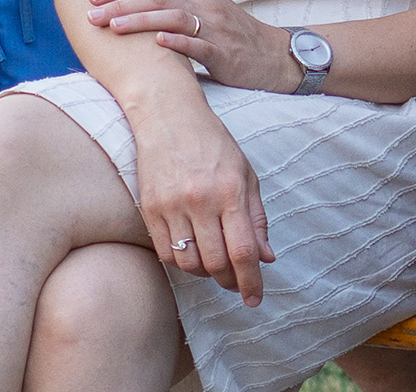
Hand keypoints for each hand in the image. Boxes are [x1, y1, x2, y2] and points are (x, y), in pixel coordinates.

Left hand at [89, 0, 300, 94]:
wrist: (276, 56)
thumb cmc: (236, 34)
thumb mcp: (207, 6)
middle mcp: (205, 6)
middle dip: (122, 4)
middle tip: (92, 11)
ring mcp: (216, 28)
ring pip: (174, 17)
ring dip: (141, 21)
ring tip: (114, 26)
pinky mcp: (224, 53)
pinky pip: (199, 45)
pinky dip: (178, 41)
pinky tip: (158, 42)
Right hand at [125, 98, 275, 304]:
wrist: (168, 116)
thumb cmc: (213, 143)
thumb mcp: (246, 173)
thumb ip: (256, 217)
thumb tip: (266, 257)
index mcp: (230, 191)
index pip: (243, 250)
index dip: (251, 280)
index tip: (255, 298)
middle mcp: (201, 200)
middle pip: (217, 262)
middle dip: (230, 281)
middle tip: (236, 283)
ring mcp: (172, 206)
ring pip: (189, 263)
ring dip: (205, 273)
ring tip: (214, 266)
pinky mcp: (149, 209)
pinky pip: (166, 253)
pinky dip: (180, 262)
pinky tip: (191, 253)